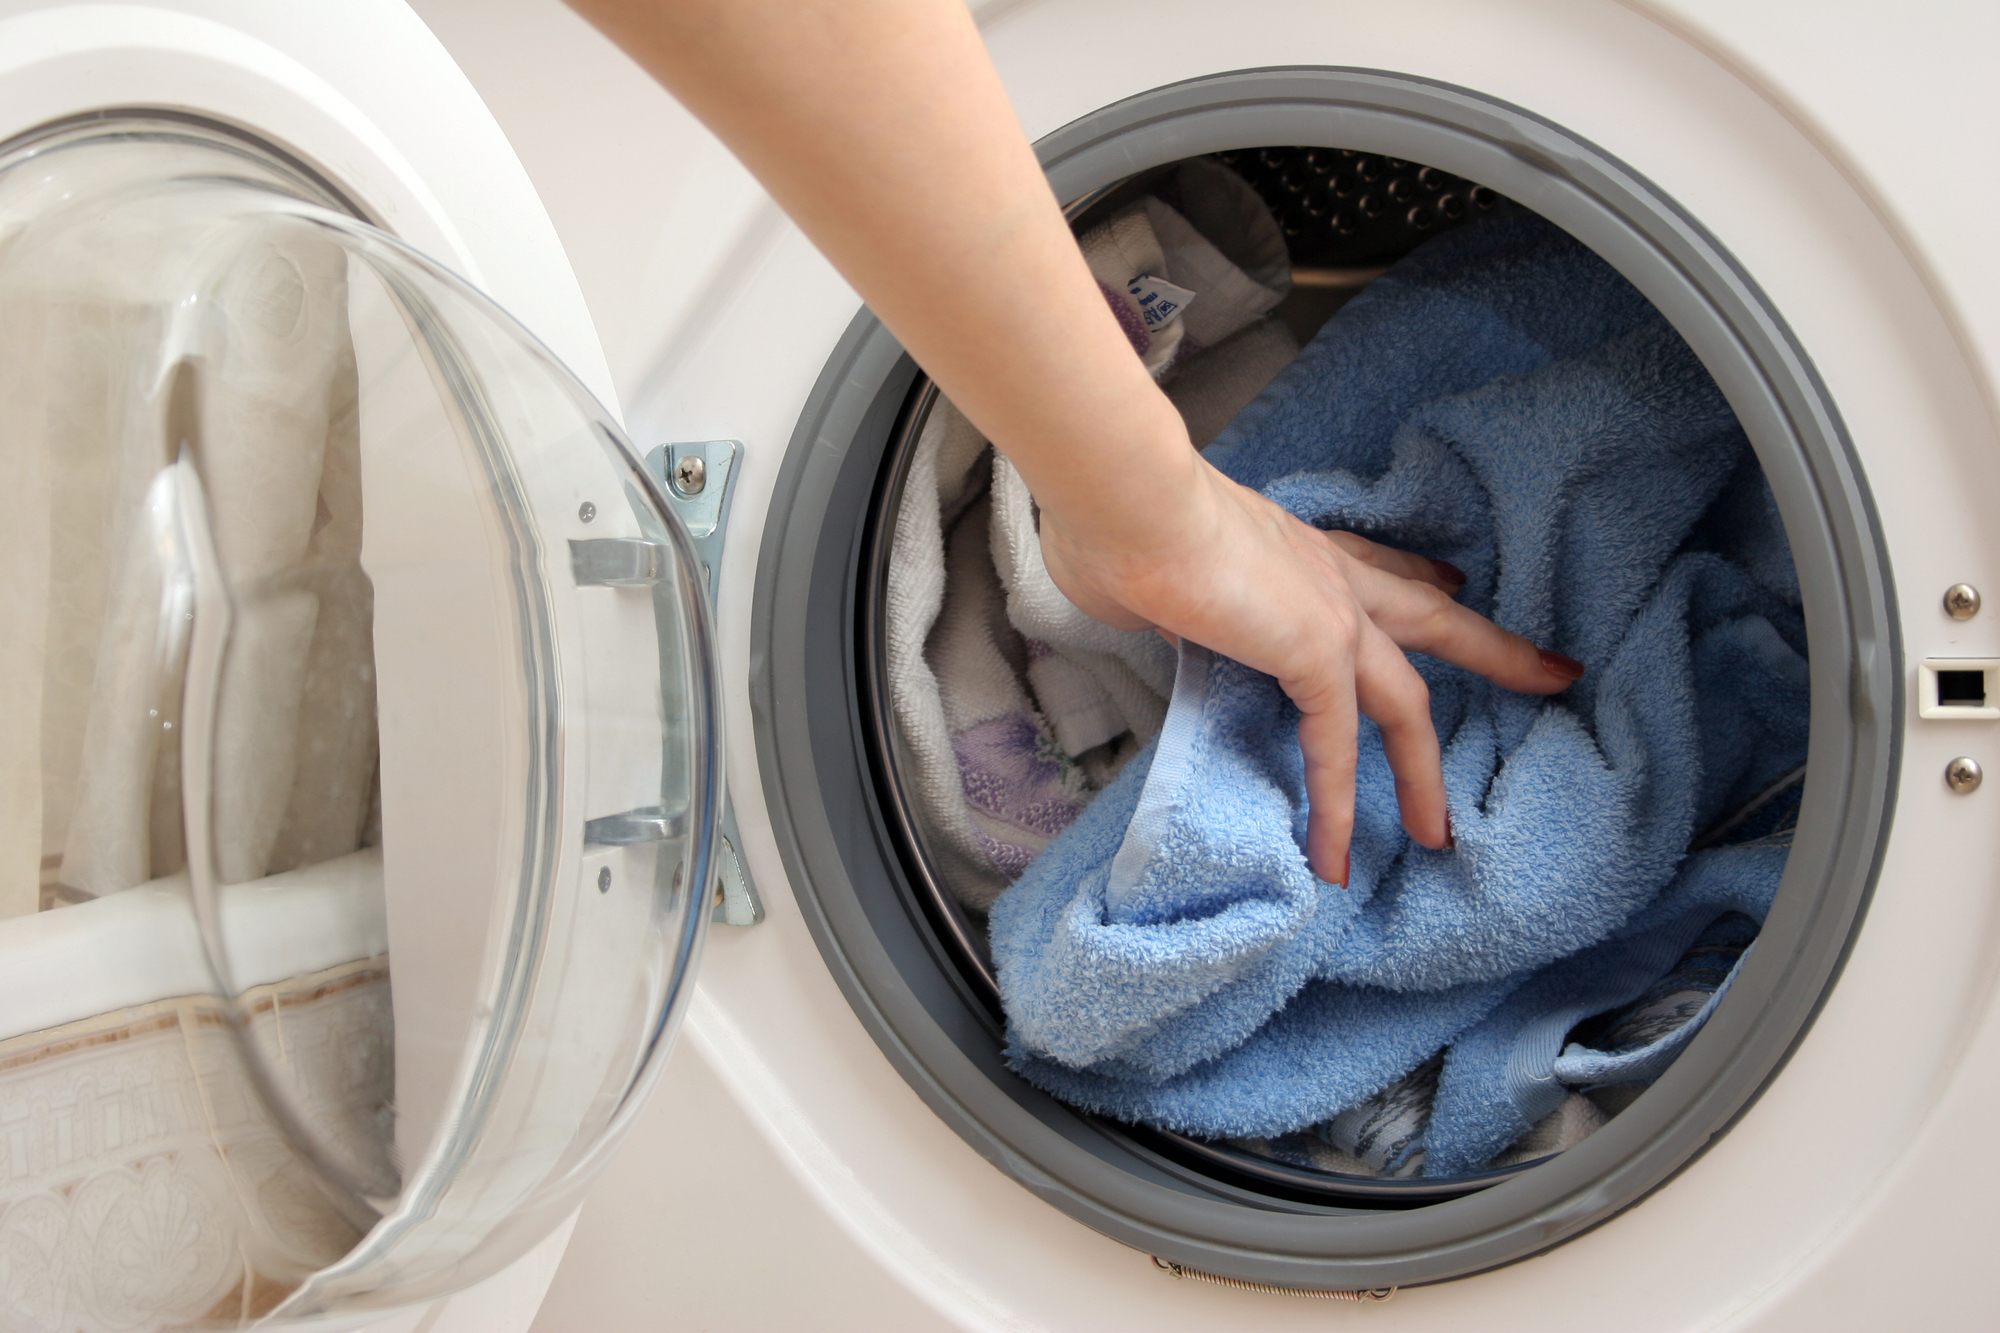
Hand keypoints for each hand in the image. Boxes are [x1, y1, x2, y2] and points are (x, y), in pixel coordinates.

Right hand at [1036, 426, 1581, 885]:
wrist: (1126, 498)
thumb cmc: (1117, 522)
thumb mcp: (1150, 572)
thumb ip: (1164, 597)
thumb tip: (1140, 603)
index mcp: (1293, 547)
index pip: (1374, 563)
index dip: (1420, 577)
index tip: (1454, 581)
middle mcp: (1327, 571)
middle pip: (1432, 617)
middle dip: (1495, 650)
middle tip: (1553, 673)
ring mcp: (1331, 611)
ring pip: (1407, 699)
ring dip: (1426, 768)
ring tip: (1438, 831)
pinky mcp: (1315, 651)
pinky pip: (1338, 744)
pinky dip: (1339, 804)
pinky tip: (1334, 856)